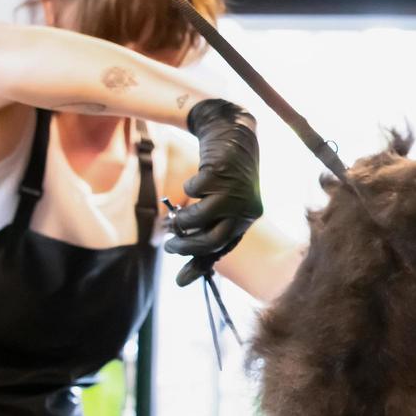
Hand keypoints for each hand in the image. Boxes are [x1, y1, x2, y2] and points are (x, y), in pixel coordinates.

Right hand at [167, 99, 262, 284]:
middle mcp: (245, 208)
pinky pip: (194, 191)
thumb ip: (203, 236)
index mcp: (246, 220)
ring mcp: (235, 191)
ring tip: (173, 219)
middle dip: (186, 246)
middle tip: (169, 244)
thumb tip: (182, 280)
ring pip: (201, 218)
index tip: (179, 281)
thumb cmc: (223, 178)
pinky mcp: (221, 173)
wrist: (232, 134)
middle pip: (213, 239)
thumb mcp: (217, 207)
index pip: (223, 249)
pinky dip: (187, 191)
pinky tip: (191, 187)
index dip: (200, 266)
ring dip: (182, 221)